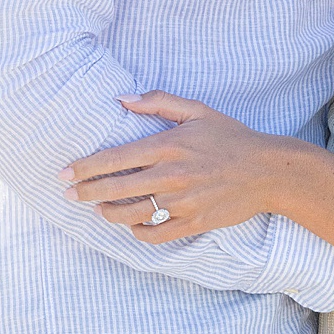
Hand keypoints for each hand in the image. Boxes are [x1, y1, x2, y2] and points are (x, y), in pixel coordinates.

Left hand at [58, 91, 303, 241]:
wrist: (268, 171)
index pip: (115, 159)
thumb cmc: (231, 137)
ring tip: (98, 209)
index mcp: (168, 145)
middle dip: (86, 193)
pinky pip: (156, 234)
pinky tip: (131, 224)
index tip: (65, 173)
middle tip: (69, 195)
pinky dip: (138, 232)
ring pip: (131, 215)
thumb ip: (158, 102)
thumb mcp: (197, 111)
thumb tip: (122, 99)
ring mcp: (182, 202)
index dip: (85, 168)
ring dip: (108, 214)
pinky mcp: (193, 222)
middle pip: (116, 189)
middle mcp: (171, 175)